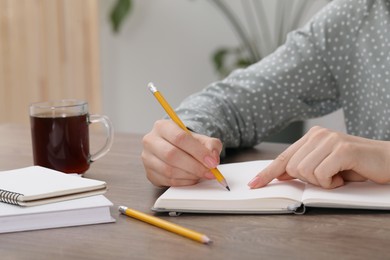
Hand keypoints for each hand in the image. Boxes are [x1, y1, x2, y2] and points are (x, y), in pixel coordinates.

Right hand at [142, 119, 222, 186]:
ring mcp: (147, 158)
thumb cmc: (186, 144)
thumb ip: (211, 145)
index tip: (212, 162)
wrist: (174, 149)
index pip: (180, 138)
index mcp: (163, 126)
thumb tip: (213, 158)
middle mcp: (151, 141)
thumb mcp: (201, 139)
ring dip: (190, 175)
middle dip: (195, 166)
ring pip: (168, 170)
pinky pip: (167, 181)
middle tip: (210, 172)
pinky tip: (192, 178)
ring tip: (202, 174)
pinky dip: (183, 182)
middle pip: (172, 155)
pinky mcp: (149, 173)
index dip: (198, 152)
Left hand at [248, 126, 389, 188]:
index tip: (254, 184)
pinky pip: (321, 174)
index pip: (283, 157)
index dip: (267, 173)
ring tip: (337, 175)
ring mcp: (330, 140)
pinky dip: (331, 183)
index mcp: (311, 137)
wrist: (388, 161)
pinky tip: (343, 177)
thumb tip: (281, 175)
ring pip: (304, 172)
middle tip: (328, 177)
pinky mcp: (342, 149)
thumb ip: (304, 167)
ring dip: (321, 182)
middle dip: (308, 180)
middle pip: (292, 168)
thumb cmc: (356, 165)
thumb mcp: (325, 166)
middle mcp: (318, 135)